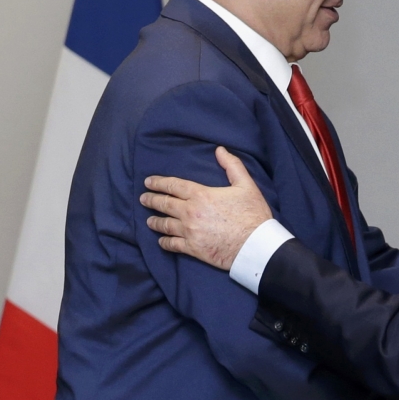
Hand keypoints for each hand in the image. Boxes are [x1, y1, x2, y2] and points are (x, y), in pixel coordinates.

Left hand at [141, 146, 272, 270]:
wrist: (255, 245)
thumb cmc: (252, 214)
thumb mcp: (246, 185)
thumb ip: (232, 165)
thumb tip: (220, 150)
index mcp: (201, 195)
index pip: (173, 186)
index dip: (159, 182)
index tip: (148, 182)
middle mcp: (190, 212)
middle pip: (164, 204)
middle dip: (151, 200)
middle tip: (143, 198)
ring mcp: (189, 232)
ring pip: (165, 225)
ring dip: (154, 221)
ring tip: (148, 220)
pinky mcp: (193, 249)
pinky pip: (172, 245)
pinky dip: (164, 242)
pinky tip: (161, 241)